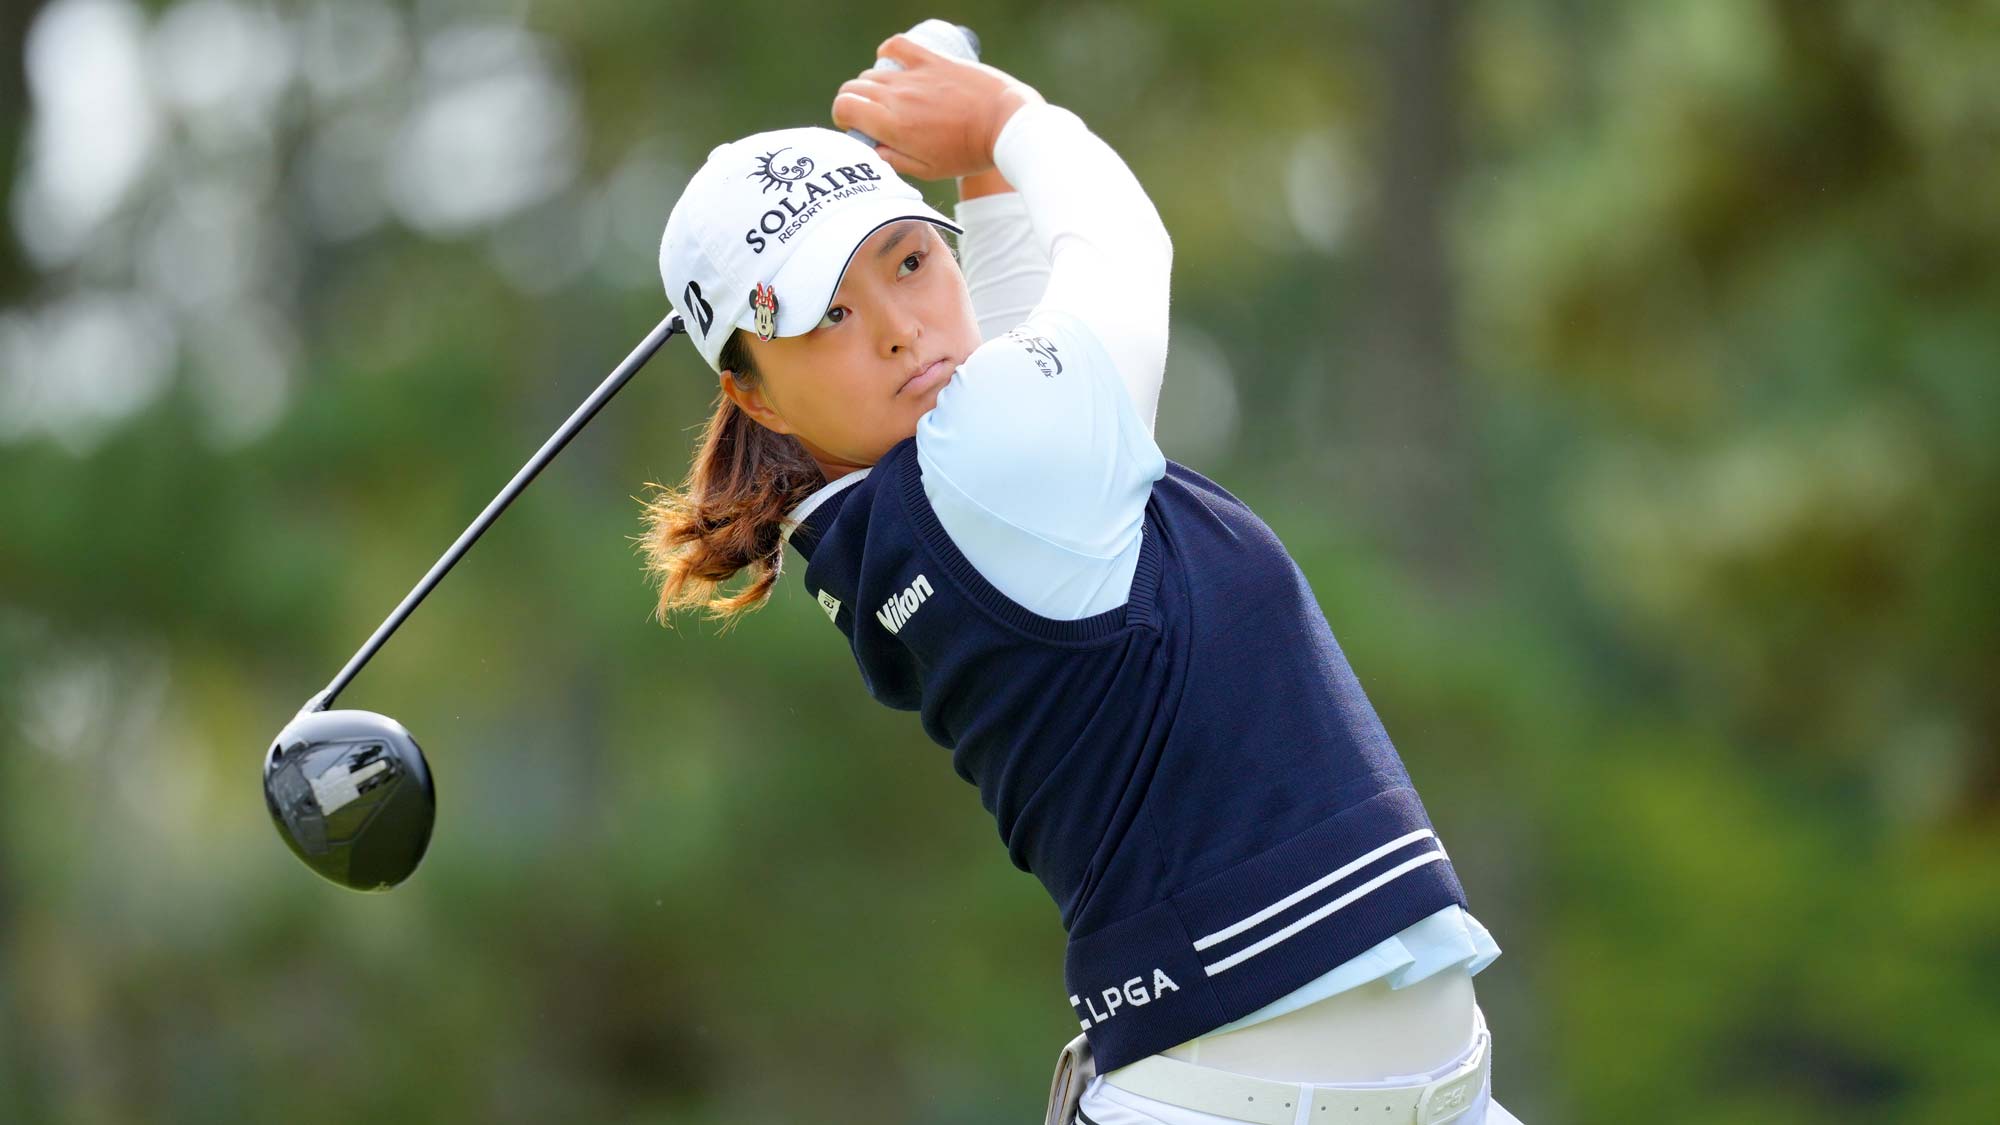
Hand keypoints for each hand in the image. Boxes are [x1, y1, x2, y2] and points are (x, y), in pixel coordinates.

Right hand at [831, 34, 1044, 180]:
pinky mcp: (932, 60)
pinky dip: (889, 52)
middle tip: (875, 117)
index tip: (859, 127)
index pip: (843, 107)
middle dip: (855, 103)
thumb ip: (894, 160)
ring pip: (873, 73)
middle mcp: (897, 97)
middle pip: (852, 88)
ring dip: (874, 86)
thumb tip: (872, 149)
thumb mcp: (929, 171)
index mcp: (892, 126)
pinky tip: (895, 62)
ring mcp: (914, 75)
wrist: (1005, 125)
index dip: (844, 117)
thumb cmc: (970, 153)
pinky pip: (897, 45)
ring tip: (893, 100)